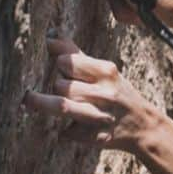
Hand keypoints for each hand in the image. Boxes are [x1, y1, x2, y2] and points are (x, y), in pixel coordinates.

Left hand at [23, 35, 162, 154]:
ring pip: (60, 106)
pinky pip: (67, 133)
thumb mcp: (103, 71)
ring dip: (43, 104)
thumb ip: (74, 54)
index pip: (65, 62)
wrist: (144, 127)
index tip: (61, 68)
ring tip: (28, 101)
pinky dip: (66, 131)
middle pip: (61, 85)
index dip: (60, 64)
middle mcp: (105, 93)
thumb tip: (49, 35)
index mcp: (106, 72)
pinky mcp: (97, 138)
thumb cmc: (118, 94)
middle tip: (66, 91)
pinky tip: (74, 128)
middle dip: (58, 87)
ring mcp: (101, 117)